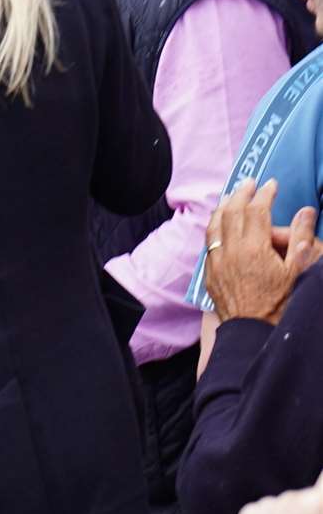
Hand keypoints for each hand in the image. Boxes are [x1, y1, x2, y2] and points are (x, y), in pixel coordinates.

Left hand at [205, 180, 316, 323]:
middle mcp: (230, 251)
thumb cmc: (280, 303)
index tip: (272, 184)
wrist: (252, 331)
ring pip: (214, 226)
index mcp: (254, 248)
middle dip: (241, 194)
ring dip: (223, 207)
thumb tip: (306, 211)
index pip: (257, 211)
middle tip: (250, 182)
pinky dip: (214, 226)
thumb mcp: (298, 271)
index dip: (265, 194)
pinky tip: (219, 223)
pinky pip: (208, 242)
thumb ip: (301, 238)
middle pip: (231, 213)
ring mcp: (217, 262)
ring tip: (230, 195)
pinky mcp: (210, 273)